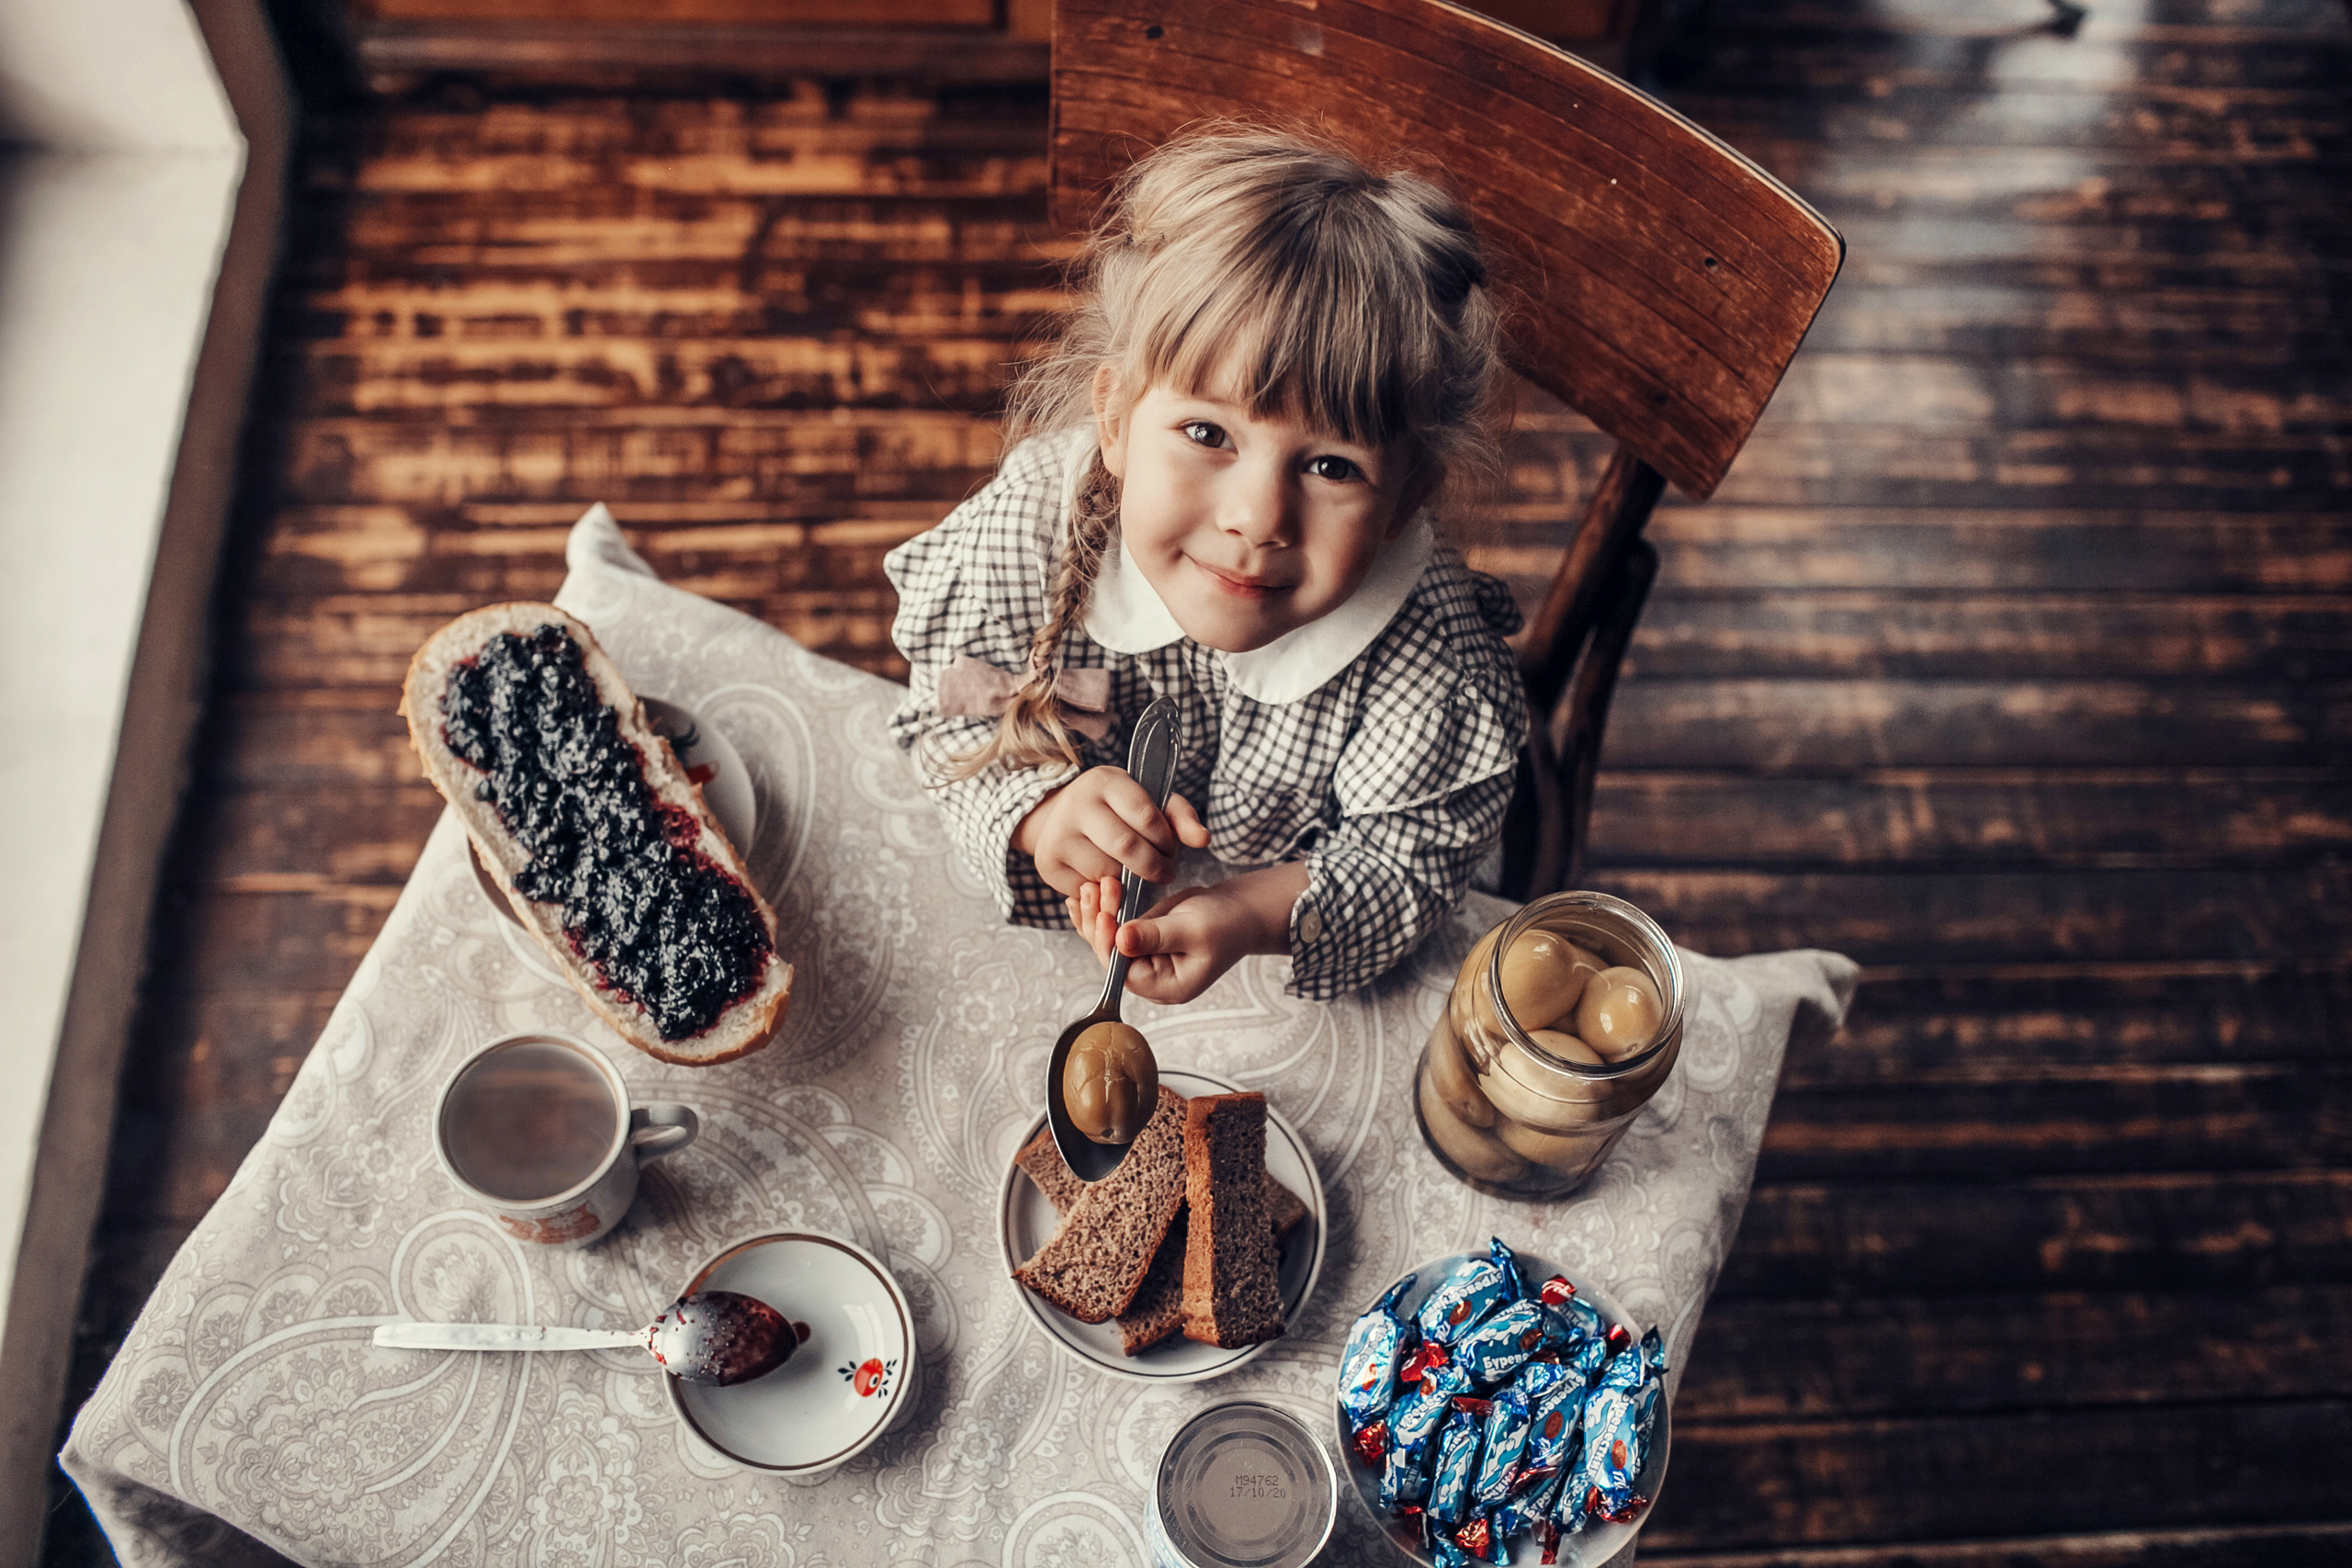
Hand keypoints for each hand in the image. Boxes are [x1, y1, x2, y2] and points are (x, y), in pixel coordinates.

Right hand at [1013, 767, 1208, 895]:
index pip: (1146, 816)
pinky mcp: (1047, 865)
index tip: (1170, 849)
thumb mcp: (1149, 802)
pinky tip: (1110, 878)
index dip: (1166, 841)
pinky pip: (1089, 890)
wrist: (1063, 816)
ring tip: (1133, 870)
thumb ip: (1181, 817)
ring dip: (1129, 880)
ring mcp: (1057, 835)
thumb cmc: (1117, 810)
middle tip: (1164, 872)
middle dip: (1154, 866)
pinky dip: (1106, 890)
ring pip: (1108, 873)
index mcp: (1104, 781)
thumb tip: (1203, 840)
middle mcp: (1075, 804)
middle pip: (1126, 847)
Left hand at [1065, 861, 1310, 1005]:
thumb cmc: (1226, 923)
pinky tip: (1090, 892)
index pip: (1123, 970)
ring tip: (1090, 886)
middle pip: (1110, 954)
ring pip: (1108, 939)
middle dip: (1100, 922)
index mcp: (1165, 986)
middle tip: (1095, 888)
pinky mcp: (1142, 940)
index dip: (1108, 942)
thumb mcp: (1192, 929)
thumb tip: (1120, 941)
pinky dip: (1103, 910)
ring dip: (1098, 913)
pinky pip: (1114, 928)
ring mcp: (1144, 959)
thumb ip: (1156, 936)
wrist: (1241, 911)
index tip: (1104, 912)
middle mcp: (1150, 978)